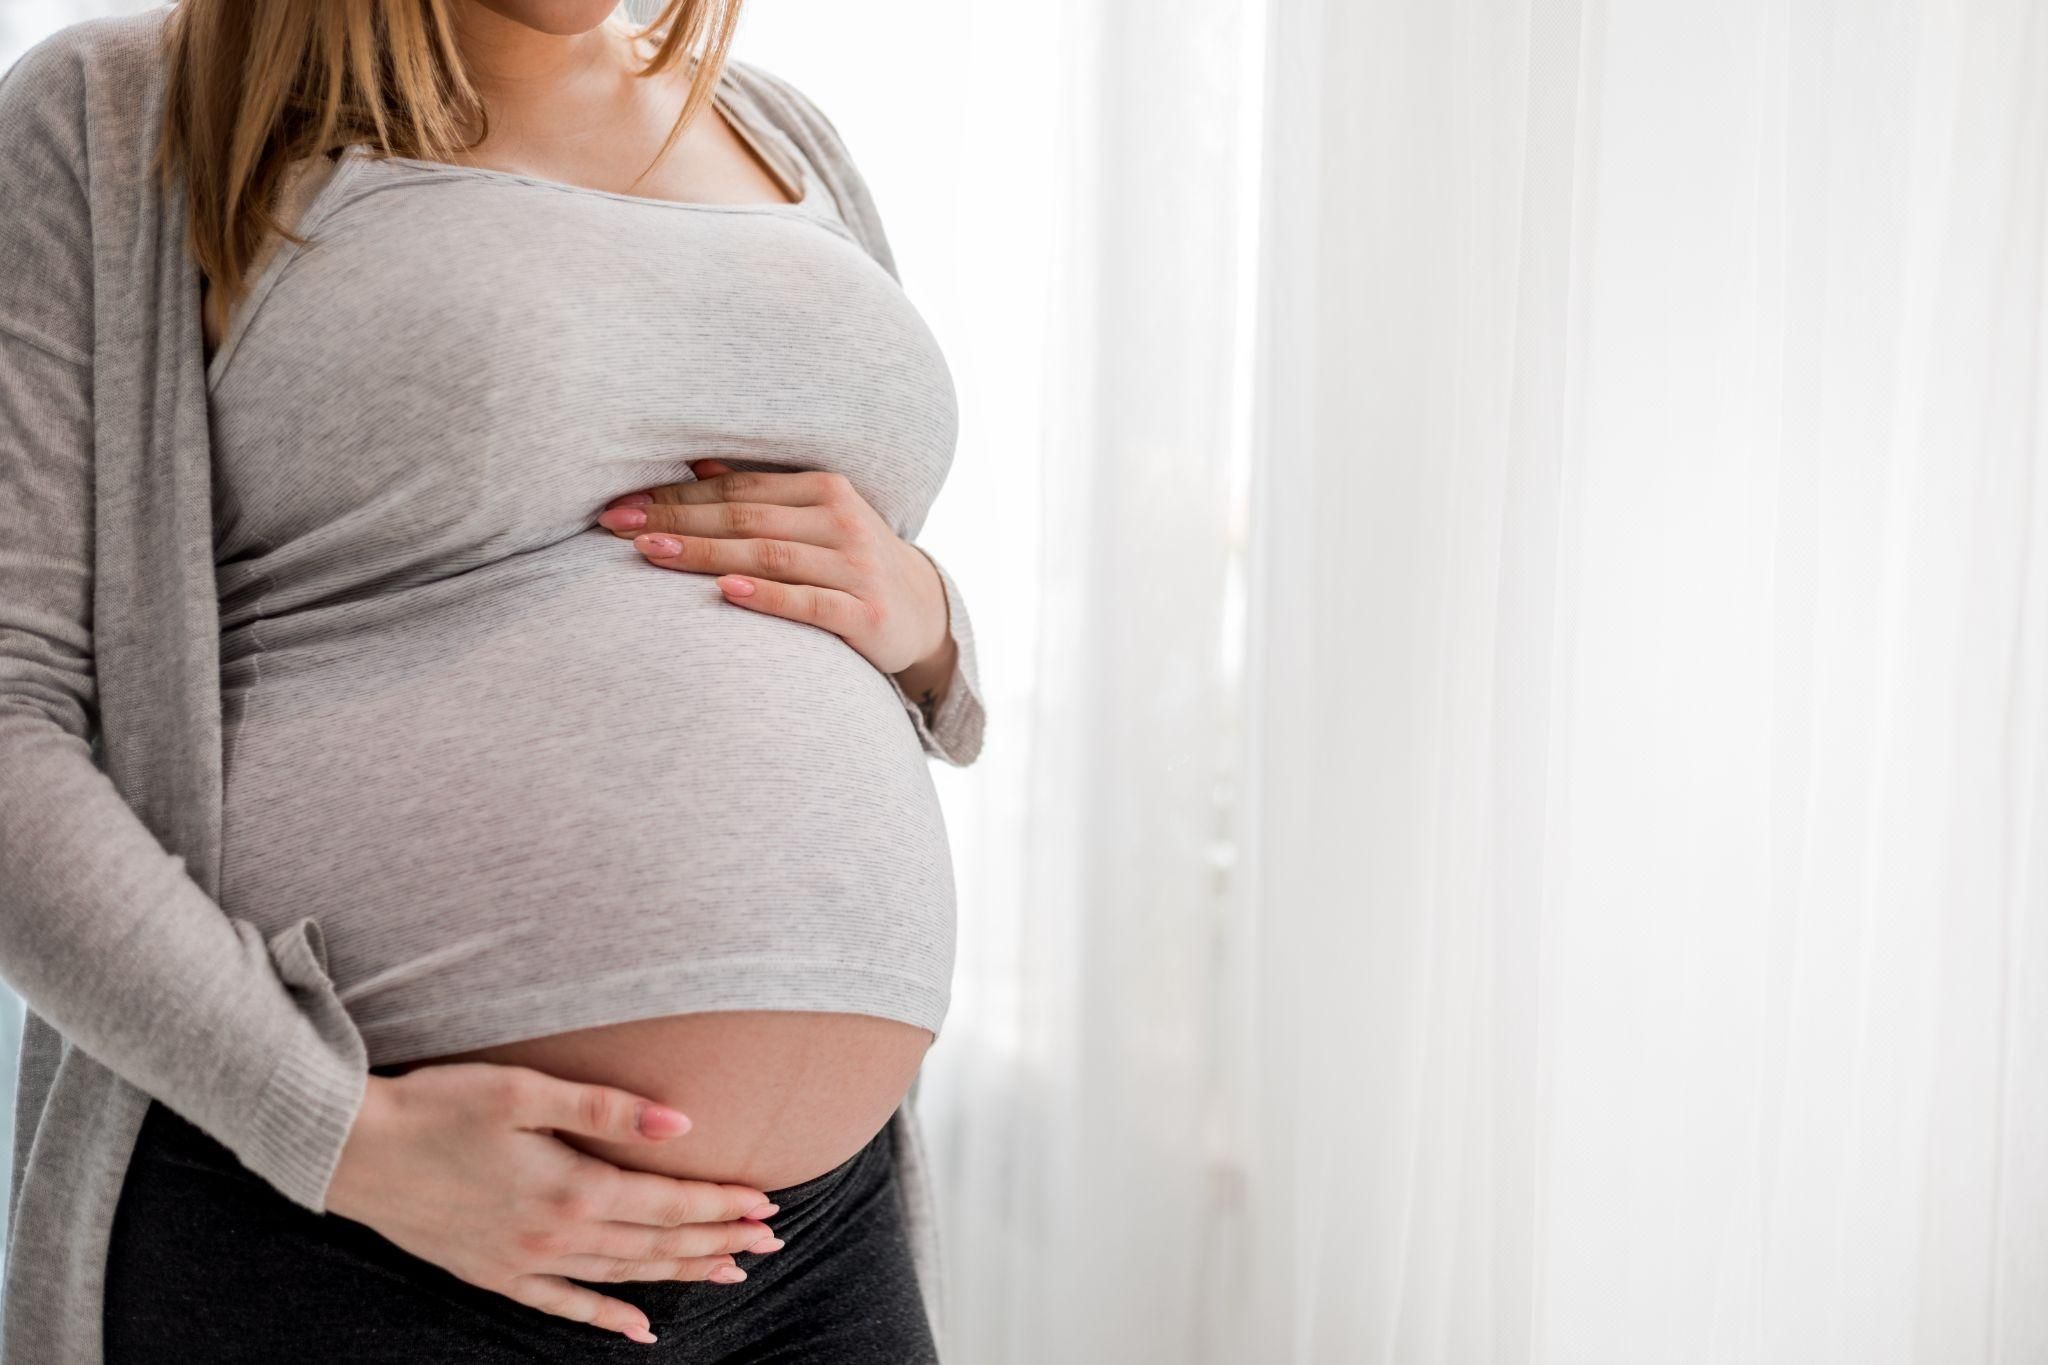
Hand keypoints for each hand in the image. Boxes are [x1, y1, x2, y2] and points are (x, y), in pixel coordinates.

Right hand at [327, 1064, 785, 1345]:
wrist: (352, 1150)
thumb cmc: (438, 1105)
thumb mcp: (524, 1090)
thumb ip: (606, 1109)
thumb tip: (681, 1122)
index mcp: (570, 1187)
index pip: (666, 1202)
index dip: (720, 1204)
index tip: (766, 1205)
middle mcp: (555, 1235)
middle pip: (654, 1243)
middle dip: (716, 1241)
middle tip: (769, 1242)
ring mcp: (524, 1261)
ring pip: (621, 1276)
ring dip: (678, 1274)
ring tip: (728, 1273)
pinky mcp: (494, 1273)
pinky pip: (563, 1307)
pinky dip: (606, 1320)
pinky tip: (638, 1330)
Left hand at [593, 459, 954, 682]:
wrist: (925, 613)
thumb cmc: (852, 560)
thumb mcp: (816, 516)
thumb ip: (761, 493)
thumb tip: (697, 465)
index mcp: (824, 489)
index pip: (737, 491)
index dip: (676, 495)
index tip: (622, 503)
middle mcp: (840, 521)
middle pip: (745, 520)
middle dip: (676, 520)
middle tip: (616, 524)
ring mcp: (855, 568)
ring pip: (768, 557)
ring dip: (705, 554)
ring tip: (650, 552)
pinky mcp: (865, 615)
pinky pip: (808, 604)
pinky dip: (766, 597)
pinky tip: (724, 592)